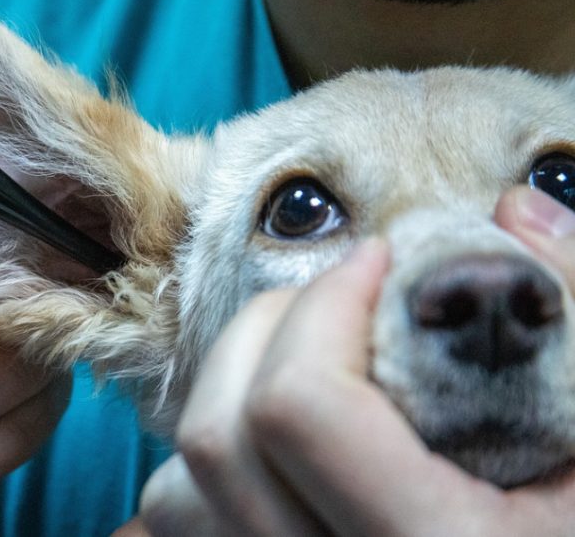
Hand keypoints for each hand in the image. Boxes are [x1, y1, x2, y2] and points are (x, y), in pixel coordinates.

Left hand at [139, 187, 574, 535]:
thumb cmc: (574, 527)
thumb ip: (574, 311)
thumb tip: (516, 210)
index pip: (297, 405)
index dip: (326, 304)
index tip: (378, 264)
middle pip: (218, 436)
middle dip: (269, 329)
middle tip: (338, 301)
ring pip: (179, 489)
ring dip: (231, 395)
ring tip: (311, 363)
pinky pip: (183, 522)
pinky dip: (212, 467)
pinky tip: (279, 440)